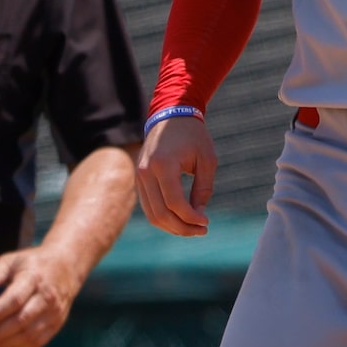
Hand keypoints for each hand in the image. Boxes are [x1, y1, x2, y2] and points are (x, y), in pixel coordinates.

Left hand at [0, 245, 82, 346]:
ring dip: (8, 343)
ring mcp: (54, 312)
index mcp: (34, 277)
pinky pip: (38, 341)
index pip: (16, 298)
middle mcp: (47, 296)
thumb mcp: (12, 261)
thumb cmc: (32, 264)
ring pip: (30, 334)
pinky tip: (3, 345)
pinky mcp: (57, 324)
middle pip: (22, 320)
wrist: (67, 267)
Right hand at [135, 115, 215, 236]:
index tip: (206, 222)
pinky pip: (149, 207)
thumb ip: (203, 189)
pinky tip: (182, 220)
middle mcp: (146, 172)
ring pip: (152, 214)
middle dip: (182, 228)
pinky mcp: (139, 180)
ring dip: (173, 227)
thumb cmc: (193, 136)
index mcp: (163, 164)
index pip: (174, 202)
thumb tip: (199, 215)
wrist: (170, 115)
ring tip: (193, 229)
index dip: (191, 217)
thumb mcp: (206, 160)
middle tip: (202, 230)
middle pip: (160, 213)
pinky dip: (165, 218)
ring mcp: (139, 177)